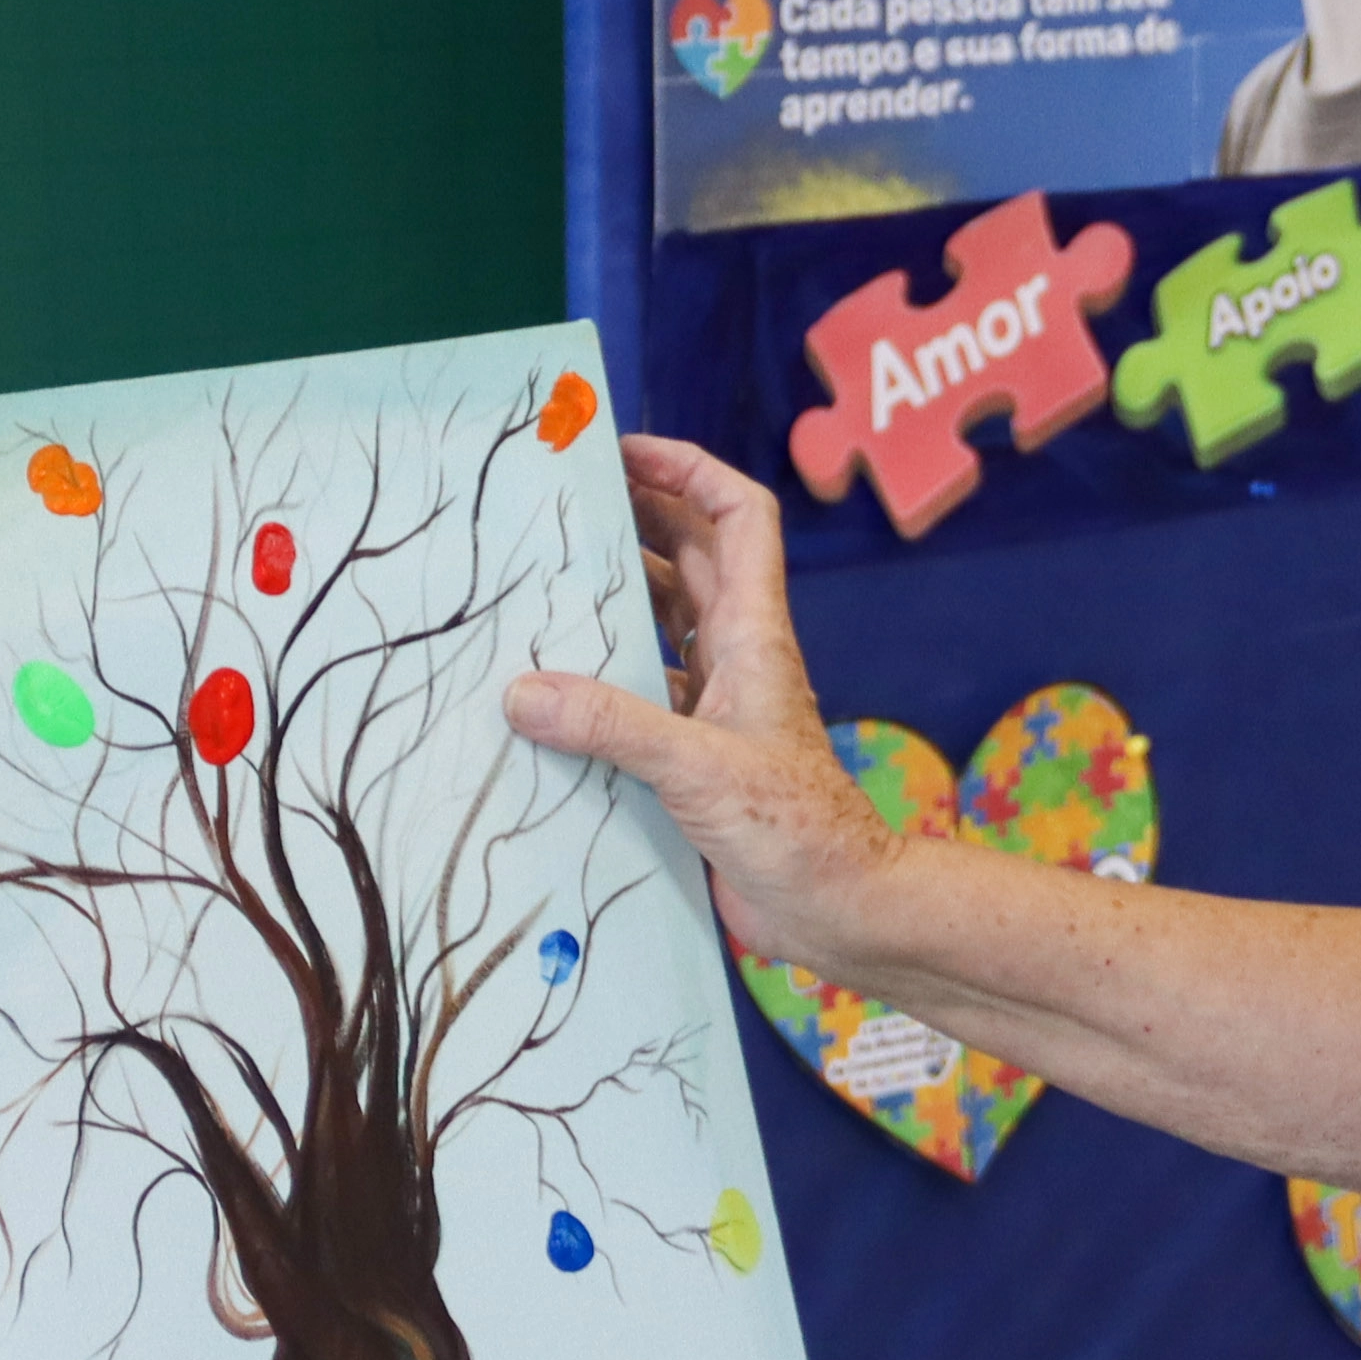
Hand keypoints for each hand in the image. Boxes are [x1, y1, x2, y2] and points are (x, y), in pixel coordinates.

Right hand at [501, 436, 898, 975]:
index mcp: (753, 636)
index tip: (625, 451)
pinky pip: (642, 692)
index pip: (738, 516)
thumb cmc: (798, 831)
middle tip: (560, 503)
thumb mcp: (700, 769)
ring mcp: (718, 705)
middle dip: (635, 517)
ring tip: (540, 579)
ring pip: (662, 623)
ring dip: (614, 596)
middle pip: (691, 556)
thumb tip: (522, 691)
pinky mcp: (698, 754)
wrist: (838, 908)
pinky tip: (547, 691)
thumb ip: (613, 726)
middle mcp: (737, 658)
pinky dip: (600, 679)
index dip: (690, 469)